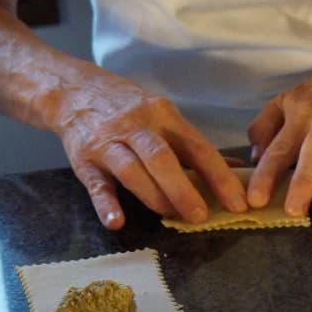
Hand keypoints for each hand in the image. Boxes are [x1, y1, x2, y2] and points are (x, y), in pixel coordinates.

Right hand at [53, 70, 247, 229]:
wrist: (72, 89)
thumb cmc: (129, 109)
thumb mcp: (165, 117)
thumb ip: (195, 147)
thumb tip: (237, 168)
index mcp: (165, 117)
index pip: (198, 147)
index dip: (220, 176)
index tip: (238, 202)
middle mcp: (138, 127)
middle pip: (162, 158)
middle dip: (184, 190)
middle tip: (201, 216)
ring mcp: (108, 142)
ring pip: (131, 170)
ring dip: (153, 196)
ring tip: (172, 216)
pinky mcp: (83, 159)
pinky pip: (95, 183)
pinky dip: (106, 204)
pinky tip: (117, 221)